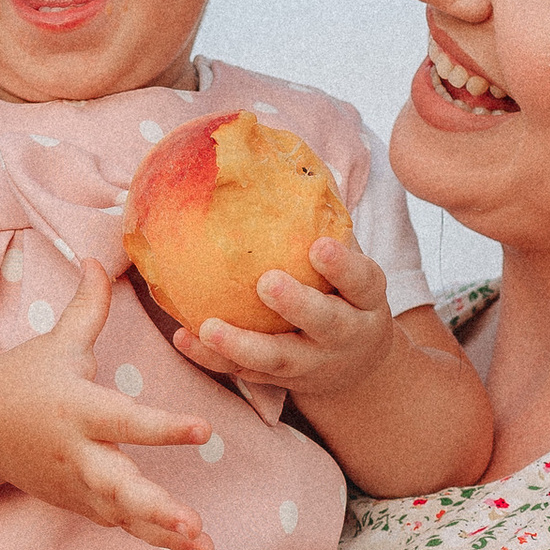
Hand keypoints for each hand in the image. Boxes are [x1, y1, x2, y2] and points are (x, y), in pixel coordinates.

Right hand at [0, 262, 218, 549]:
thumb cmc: (21, 379)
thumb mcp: (56, 343)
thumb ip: (89, 307)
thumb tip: (103, 257)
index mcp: (77, 410)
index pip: (126, 421)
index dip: (164, 428)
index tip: (204, 431)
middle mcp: (77, 454)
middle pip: (118, 486)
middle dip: (156, 508)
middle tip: (192, 524)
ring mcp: (76, 485)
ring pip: (123, 514)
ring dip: (163, 534)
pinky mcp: (77, 503)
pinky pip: (117, 523)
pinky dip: (150, 537)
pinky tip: (188, 548)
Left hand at [168, 229, 398, 412]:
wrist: (357, 366)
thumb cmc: (345, 298)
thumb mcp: (352, 271)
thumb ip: (326, 231)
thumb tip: (281, 168)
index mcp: (365, 300)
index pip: (361, 281)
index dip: (343, 266)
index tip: (319, 247)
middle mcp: (344, 335)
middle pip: (325, 323)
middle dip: (297, 304)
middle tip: (267, 282)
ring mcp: (313, 363)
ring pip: (279, 358)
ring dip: (242, 345)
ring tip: (209, 327)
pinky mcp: (282, 380)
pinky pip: (247, 372)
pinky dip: (215, 359)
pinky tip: (185, 338)